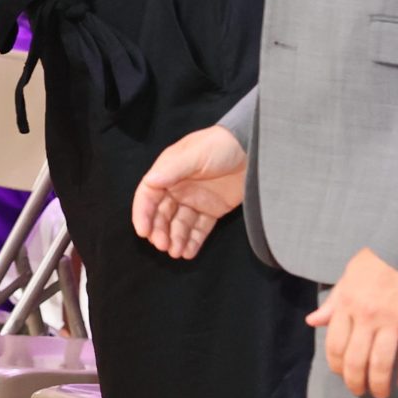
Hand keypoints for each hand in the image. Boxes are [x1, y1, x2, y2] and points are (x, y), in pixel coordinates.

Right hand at [131, 125, 247, 259]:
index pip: (148, 195)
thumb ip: (173, 169)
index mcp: (168, 172)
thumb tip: (150, 182)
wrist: (254, 149)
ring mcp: (195, 200)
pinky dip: (193, 241)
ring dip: (175, 239)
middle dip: (160, 231)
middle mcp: (178, 188)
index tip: (143, 232)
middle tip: (163, 246)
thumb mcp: (196, 154)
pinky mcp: (212, 210)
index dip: (143, 213)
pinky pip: (199, 228)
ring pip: (179, 224)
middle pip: (162, 213)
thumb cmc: (221, 145)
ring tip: (177, 252)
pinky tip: (189, 253)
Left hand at [305, 247, 397, 397]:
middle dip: (356, 382)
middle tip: (360, 392)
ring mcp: (393, 321)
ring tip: (382, 393)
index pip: (335, 344)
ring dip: (380, 384)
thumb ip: (333, 302)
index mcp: (348, 304)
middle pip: (356, 360)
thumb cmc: (379, 260)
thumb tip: (313, 321)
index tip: (341, 374)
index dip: (336, 365)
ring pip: (381, 363)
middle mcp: (367, 317)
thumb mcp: (349, 276)